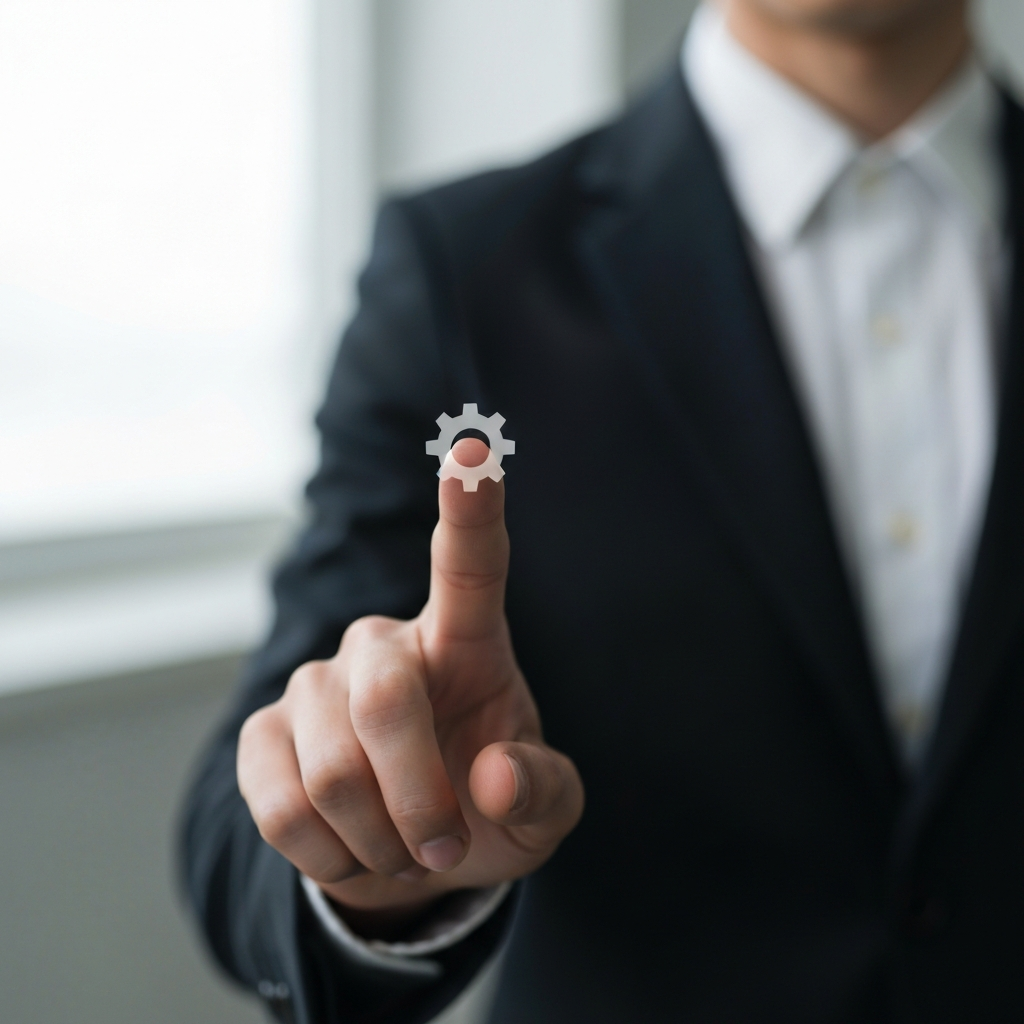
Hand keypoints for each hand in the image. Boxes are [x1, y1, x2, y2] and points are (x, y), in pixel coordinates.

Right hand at [237, 438, 583, 929]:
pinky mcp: (264, 733)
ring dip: (380, 840)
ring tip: (403, 848)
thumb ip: (542, 791)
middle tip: (447, 848)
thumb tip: (493, 778)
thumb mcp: (543, 813)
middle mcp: (385, 645)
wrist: (409, 857)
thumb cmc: (486, 810)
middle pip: (386, 699)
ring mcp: (317, 683)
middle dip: (421, 799)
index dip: (470, 508)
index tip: (472, 449)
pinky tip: (351, 848)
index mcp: (466, 641)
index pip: (469, 563)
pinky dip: (329, 855)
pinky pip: (281, 805)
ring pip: (332, 770)